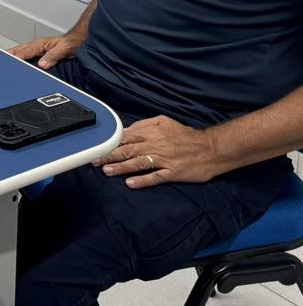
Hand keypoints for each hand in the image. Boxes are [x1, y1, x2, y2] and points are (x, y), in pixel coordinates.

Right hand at [8, 34, 81, 69]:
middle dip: (7, 55)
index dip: (15, 58)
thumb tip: (42, 64)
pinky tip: (14, 64)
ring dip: (10, 57)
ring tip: (1, 63)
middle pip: (17, 51)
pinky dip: (17, 59)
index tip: (9, 63)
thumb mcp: (63, 49)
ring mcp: (35, 49)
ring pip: (18, 52)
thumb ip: (52, 56)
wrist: (76, 40)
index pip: (23, 52)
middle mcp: (35, 45)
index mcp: (39, 44)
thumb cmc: (70, 43)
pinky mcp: (37, 53)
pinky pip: (24, 55)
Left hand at [93, 115, 221, 187]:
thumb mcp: (164, 122)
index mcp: (152, 132)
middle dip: (110, 156)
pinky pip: (155, 177)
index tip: (97, 147)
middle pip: (128, 150)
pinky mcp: (173, 173)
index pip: (126, 137)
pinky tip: (130, 184)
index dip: (111, 142)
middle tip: (94, 161)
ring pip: (138, 163)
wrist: (211, 148)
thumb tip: (126, 130)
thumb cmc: (186, 135)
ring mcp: (164, 160)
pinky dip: (142, 180)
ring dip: (121, 167)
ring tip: (107, 171)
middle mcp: (156, 145)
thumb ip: (144, 125)